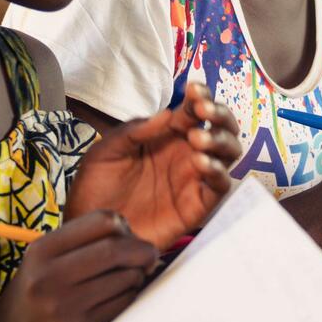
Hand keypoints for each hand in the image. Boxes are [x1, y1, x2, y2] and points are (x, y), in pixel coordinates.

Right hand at [0, 211, 157, 321]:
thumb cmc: (36, 293)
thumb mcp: (44, 259)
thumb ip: (84, 242)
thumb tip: (138, 238)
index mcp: (41, 250)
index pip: (101, 221)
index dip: (124, 226)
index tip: (128, 236)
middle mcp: (49, 277)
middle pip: (116, 249)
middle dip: (142, 250)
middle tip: (150, 256)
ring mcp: (64, 307)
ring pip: (126, 278)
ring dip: (138, 275)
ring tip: (129, 279)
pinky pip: (124, 304)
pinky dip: (131, 296)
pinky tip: (121, 297)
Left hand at [67, 82, 240, 248]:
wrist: (92, 232)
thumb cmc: (96, 189)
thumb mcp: (106, 152)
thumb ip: (134, 131)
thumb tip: (168, 113)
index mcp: (168, 136)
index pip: (196, 110)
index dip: (202, 96)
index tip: (195, 90)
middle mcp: (187, 154)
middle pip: (222, 128)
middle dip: (220, 114)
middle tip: (204, 110)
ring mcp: (194, 179)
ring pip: (229, 153)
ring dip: (220, 140)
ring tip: (197, 139)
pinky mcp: (198, 205)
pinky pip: (221, 185)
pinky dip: (218, 171)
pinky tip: (200, 163)